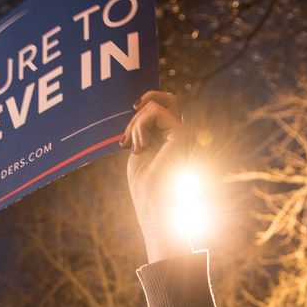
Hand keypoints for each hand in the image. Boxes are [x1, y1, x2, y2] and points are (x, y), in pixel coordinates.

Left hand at [121, 91, 191, 262]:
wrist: (155, 207)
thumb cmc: (146, 188)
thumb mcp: (139, 152)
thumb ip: (142, 130)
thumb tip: (139, 108)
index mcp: (171, 139)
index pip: (162, 109)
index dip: (140, 114)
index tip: (123, 142)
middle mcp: (181, 135)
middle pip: (168, 98)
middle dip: (143, 105)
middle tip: (127, 133)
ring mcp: (184, 134)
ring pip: (161, 103)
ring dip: (138, 121)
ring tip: (134, 146)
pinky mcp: (183, 135)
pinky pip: (157, 112)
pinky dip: (141, 125)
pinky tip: (140, 147)